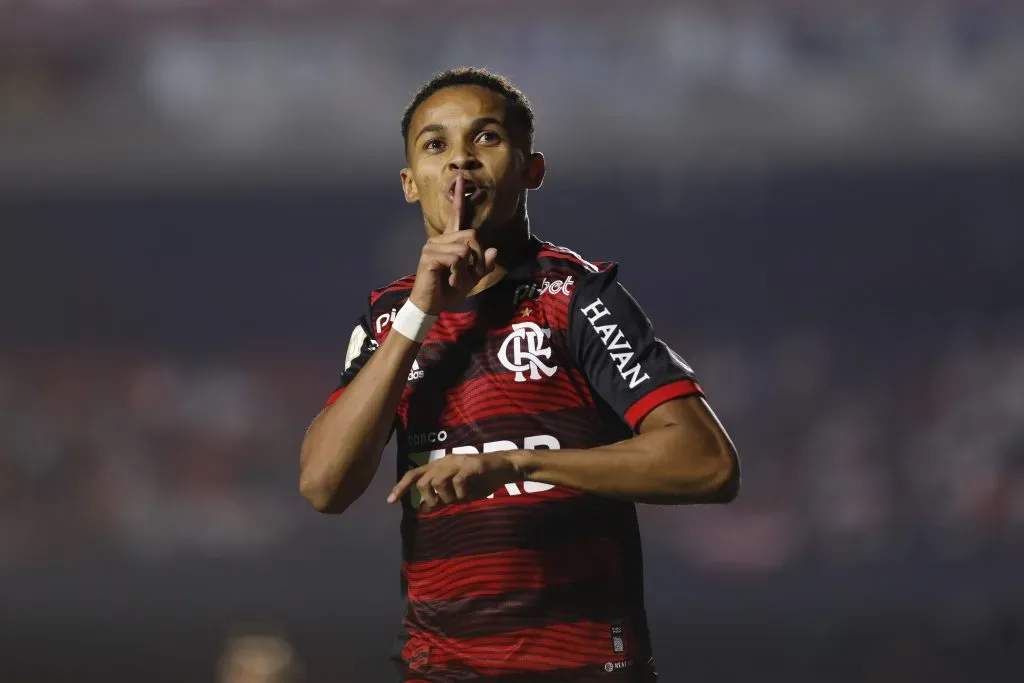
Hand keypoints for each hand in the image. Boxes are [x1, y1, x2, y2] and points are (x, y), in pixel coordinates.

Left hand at [387, 452, 520, 512]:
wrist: (504, 468)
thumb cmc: (480, 480)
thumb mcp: (458, 493)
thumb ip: (441, 499)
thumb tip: (422, 509)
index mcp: (439, 466)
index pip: (413, 474)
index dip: (401, 487)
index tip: (390, 501)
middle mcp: (445, 461)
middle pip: (422, 481)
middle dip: (428, 498)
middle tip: (441, 505)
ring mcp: (458, 462)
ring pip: (437, 481)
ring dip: (444, 497)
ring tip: (457, 501)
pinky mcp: (472, 465)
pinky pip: (458, 481)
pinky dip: (460, 493)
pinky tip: (468, 496)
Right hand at [408, 176, 498, 315]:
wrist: (431, 305)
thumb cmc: (448, 290)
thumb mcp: (471, 278)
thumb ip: (483, 265)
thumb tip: (493, 251)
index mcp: (450, 241)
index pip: (456, 215)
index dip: (460, 197)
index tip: (460, 178)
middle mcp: (440, 239)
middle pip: (472, 236)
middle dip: (477, 259)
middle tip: (466, 276)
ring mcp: (432, 246)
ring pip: (466, 250)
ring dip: (466, 270)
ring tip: (454, 280)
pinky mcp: (429, 256)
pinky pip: (456, 259)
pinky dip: (458, 274)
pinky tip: (448, 280)